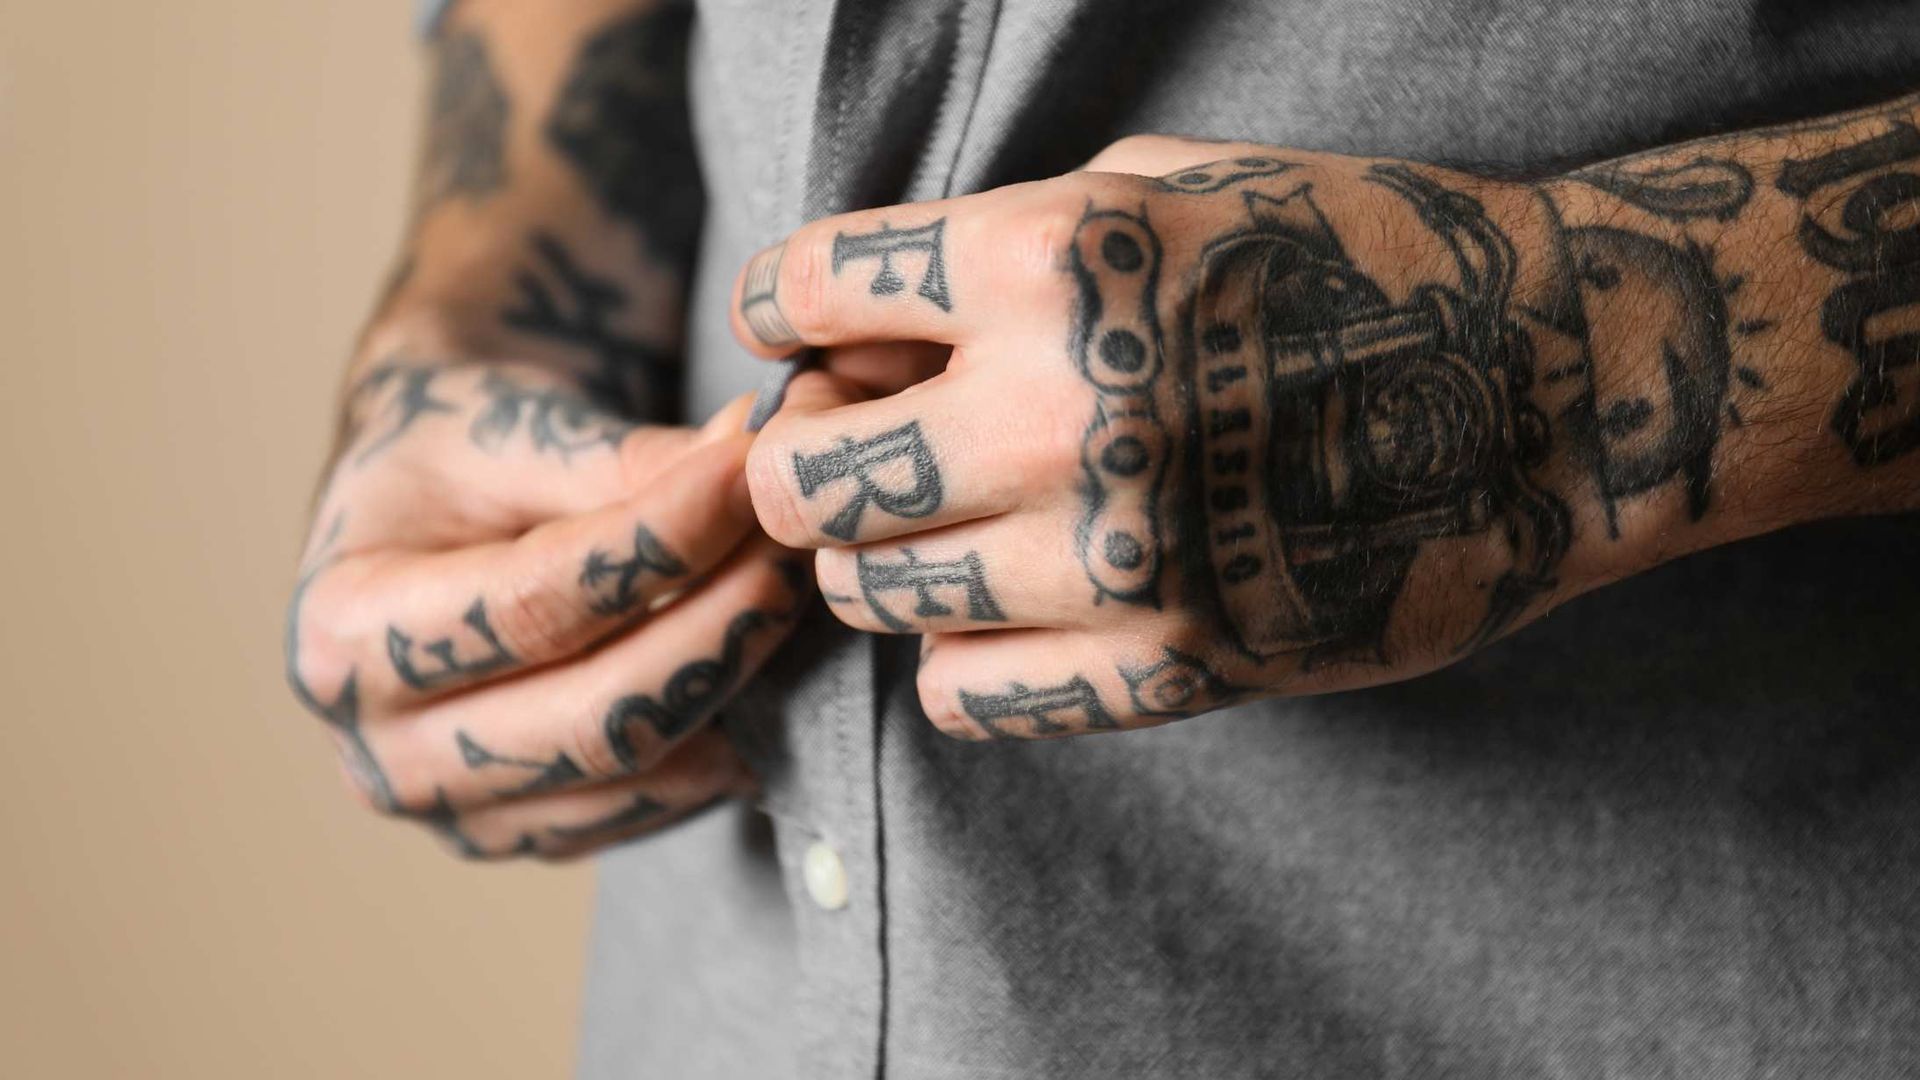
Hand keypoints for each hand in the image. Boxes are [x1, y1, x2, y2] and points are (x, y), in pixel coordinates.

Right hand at [286, 357, 804, 857]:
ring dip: (737, 676)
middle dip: (719, 624)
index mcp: (344, 634)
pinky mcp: (532, 836)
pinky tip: (762, 656)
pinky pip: (656, 805)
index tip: (750, 475)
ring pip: (638, 770)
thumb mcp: (516, 432)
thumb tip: (757, 460)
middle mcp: (383, 750)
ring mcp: (458, 815)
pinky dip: (725, 730)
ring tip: (790, 583)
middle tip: (795, 542)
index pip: (537, 606)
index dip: (662, 544)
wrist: (429, 518)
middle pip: (596, 716)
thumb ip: (629, 461)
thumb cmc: (460, 459)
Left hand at [728, 134, 1784, 736]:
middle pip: (801, 477)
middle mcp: (1063, 412)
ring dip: (887, 558)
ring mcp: (1116, 558)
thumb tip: (853, 333)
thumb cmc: (1355, 257)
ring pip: (870, 594)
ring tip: (959, 524)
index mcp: (1055, 260)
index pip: (806, 290)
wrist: (1553, 385)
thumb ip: (996, 250)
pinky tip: (1022, 605)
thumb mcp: (1168, 189)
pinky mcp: (1172, 669)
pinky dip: (966, 653)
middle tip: (860, 449)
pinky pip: (962, 695)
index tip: (803, 333)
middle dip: (806, 459)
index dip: (782, 309)